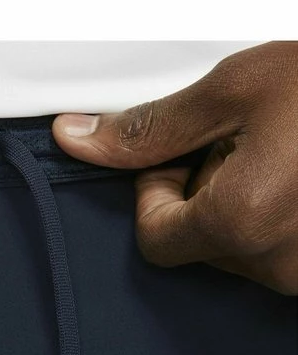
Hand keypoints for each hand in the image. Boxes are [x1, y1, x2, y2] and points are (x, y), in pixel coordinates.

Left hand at [52, 41, 297, 294]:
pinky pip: (280, 254)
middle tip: (242, 146)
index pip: (154, 242)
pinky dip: (279, 219)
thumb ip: (151, 127)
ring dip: (244, 206)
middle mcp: (277, 264)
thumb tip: (78, 140)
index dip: (155, 194)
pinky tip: (296, 179)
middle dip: (204, 196)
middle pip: (198, 246)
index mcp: (241, 222)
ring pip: (242, 250)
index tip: (177, 159)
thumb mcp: (235, 89)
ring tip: (280, 156)